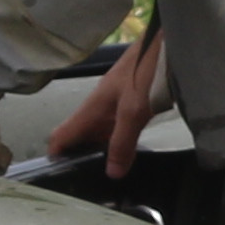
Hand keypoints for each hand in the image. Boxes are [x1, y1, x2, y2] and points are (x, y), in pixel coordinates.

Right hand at [38, 31, 169, 174]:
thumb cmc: (146, 68)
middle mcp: (100, 106)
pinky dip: (118, 142)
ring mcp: (116, 103)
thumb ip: (122, 142)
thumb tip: (112, 173)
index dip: (56, 155)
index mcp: (93, 106)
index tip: (57, 177)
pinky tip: (128, 153)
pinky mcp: (132, 101)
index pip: (62, 134)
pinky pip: (118, 126)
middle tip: (86, 184)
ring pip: (101, 132)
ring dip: (101, 151)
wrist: (168, 40)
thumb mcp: (133, 110)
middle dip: (80, 157)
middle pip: (81, 136)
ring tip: (106, 174)